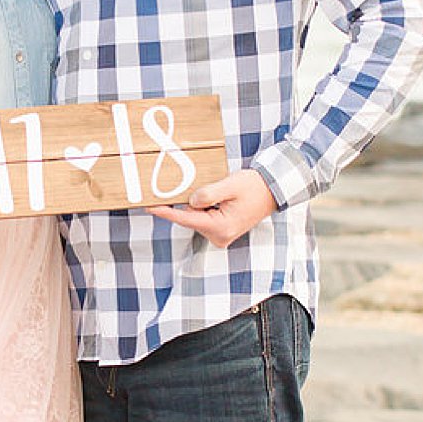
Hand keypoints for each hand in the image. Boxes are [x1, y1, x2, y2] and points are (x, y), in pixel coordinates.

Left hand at [146, 168, 277, 249]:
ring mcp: (221, 236)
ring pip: (197, 217)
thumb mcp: (231, 185)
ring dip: (199, 204)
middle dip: (187, 202)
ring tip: (218, 190)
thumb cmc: (254, 187)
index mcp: (221, 227)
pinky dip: (204, 207)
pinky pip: (204, 218)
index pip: (186, 218)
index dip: (166, 212)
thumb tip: (190, 201)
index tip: (150, 207)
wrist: (272, 192)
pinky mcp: (221, 231)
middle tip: (196, 186)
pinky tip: (216, 197)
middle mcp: (219, 236)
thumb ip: (208, 193)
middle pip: (191, 218)